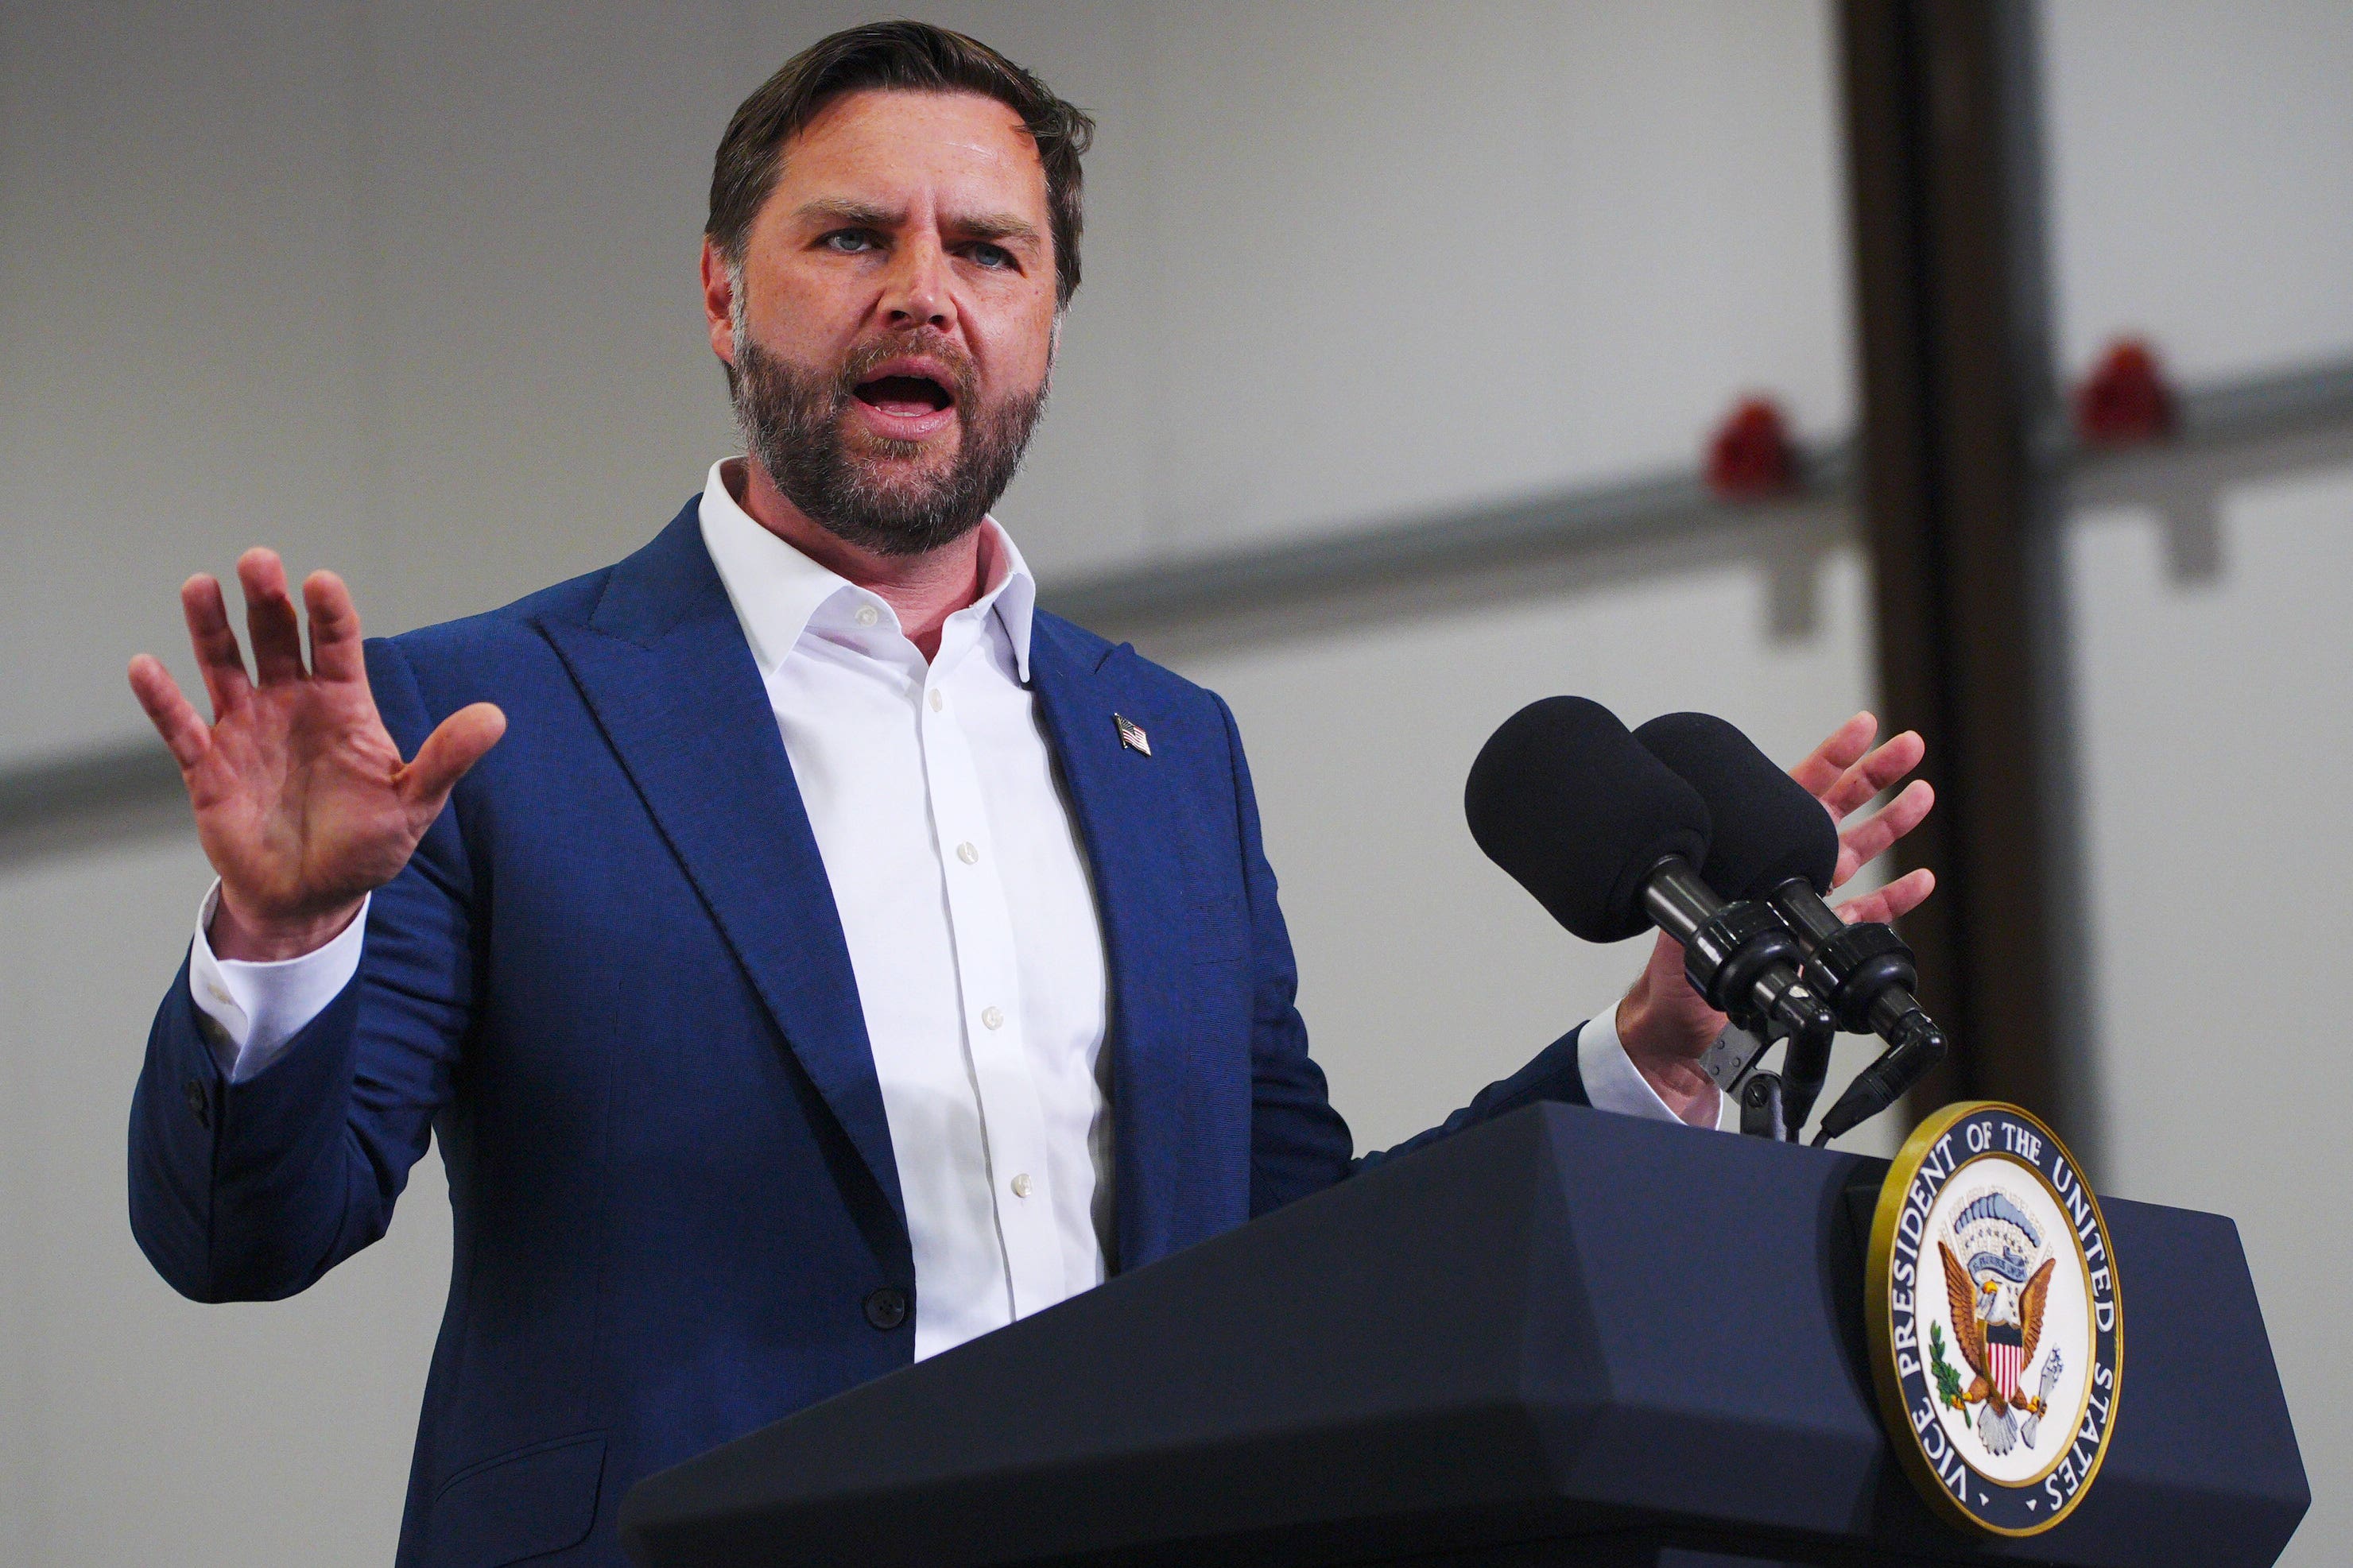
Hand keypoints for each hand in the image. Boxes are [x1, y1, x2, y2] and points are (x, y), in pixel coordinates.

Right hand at [128, 549, 504, 960]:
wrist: (312, 897)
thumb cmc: (365, 846)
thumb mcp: (413, 804)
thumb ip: (445, 759)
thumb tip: (494, 718)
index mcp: (343, 706)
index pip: (337, 645)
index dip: (329, 613)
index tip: (322, 582)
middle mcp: (291, 705)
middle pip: (276, 639)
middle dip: (267, 601)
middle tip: (258, 562)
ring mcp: (246, 730)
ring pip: (223, 666)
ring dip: (210, 627)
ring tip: (200, 586)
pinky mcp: (207, 765)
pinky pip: (179, 726)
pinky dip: (162, 699)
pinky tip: (146, 666)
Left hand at [1616, 712, 1935, 1121]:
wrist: (1683, 1033)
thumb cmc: (1672, 983)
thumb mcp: (1680, 938)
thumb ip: (1698, 913)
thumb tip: (1703, 889)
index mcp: (1748, 856)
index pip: (1793, 795)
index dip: (1829, 759)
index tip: (1862, 728)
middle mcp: (1780, 872)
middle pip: (1836, 812)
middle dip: (1875, 775)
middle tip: (1909, 745)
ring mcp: (1804, 906)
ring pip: (1858, 854)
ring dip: (1893, 824)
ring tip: (1922, 793)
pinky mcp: (1819, 947)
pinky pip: (1866, 915)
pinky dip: (1896, 897)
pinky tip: (1921, 878)